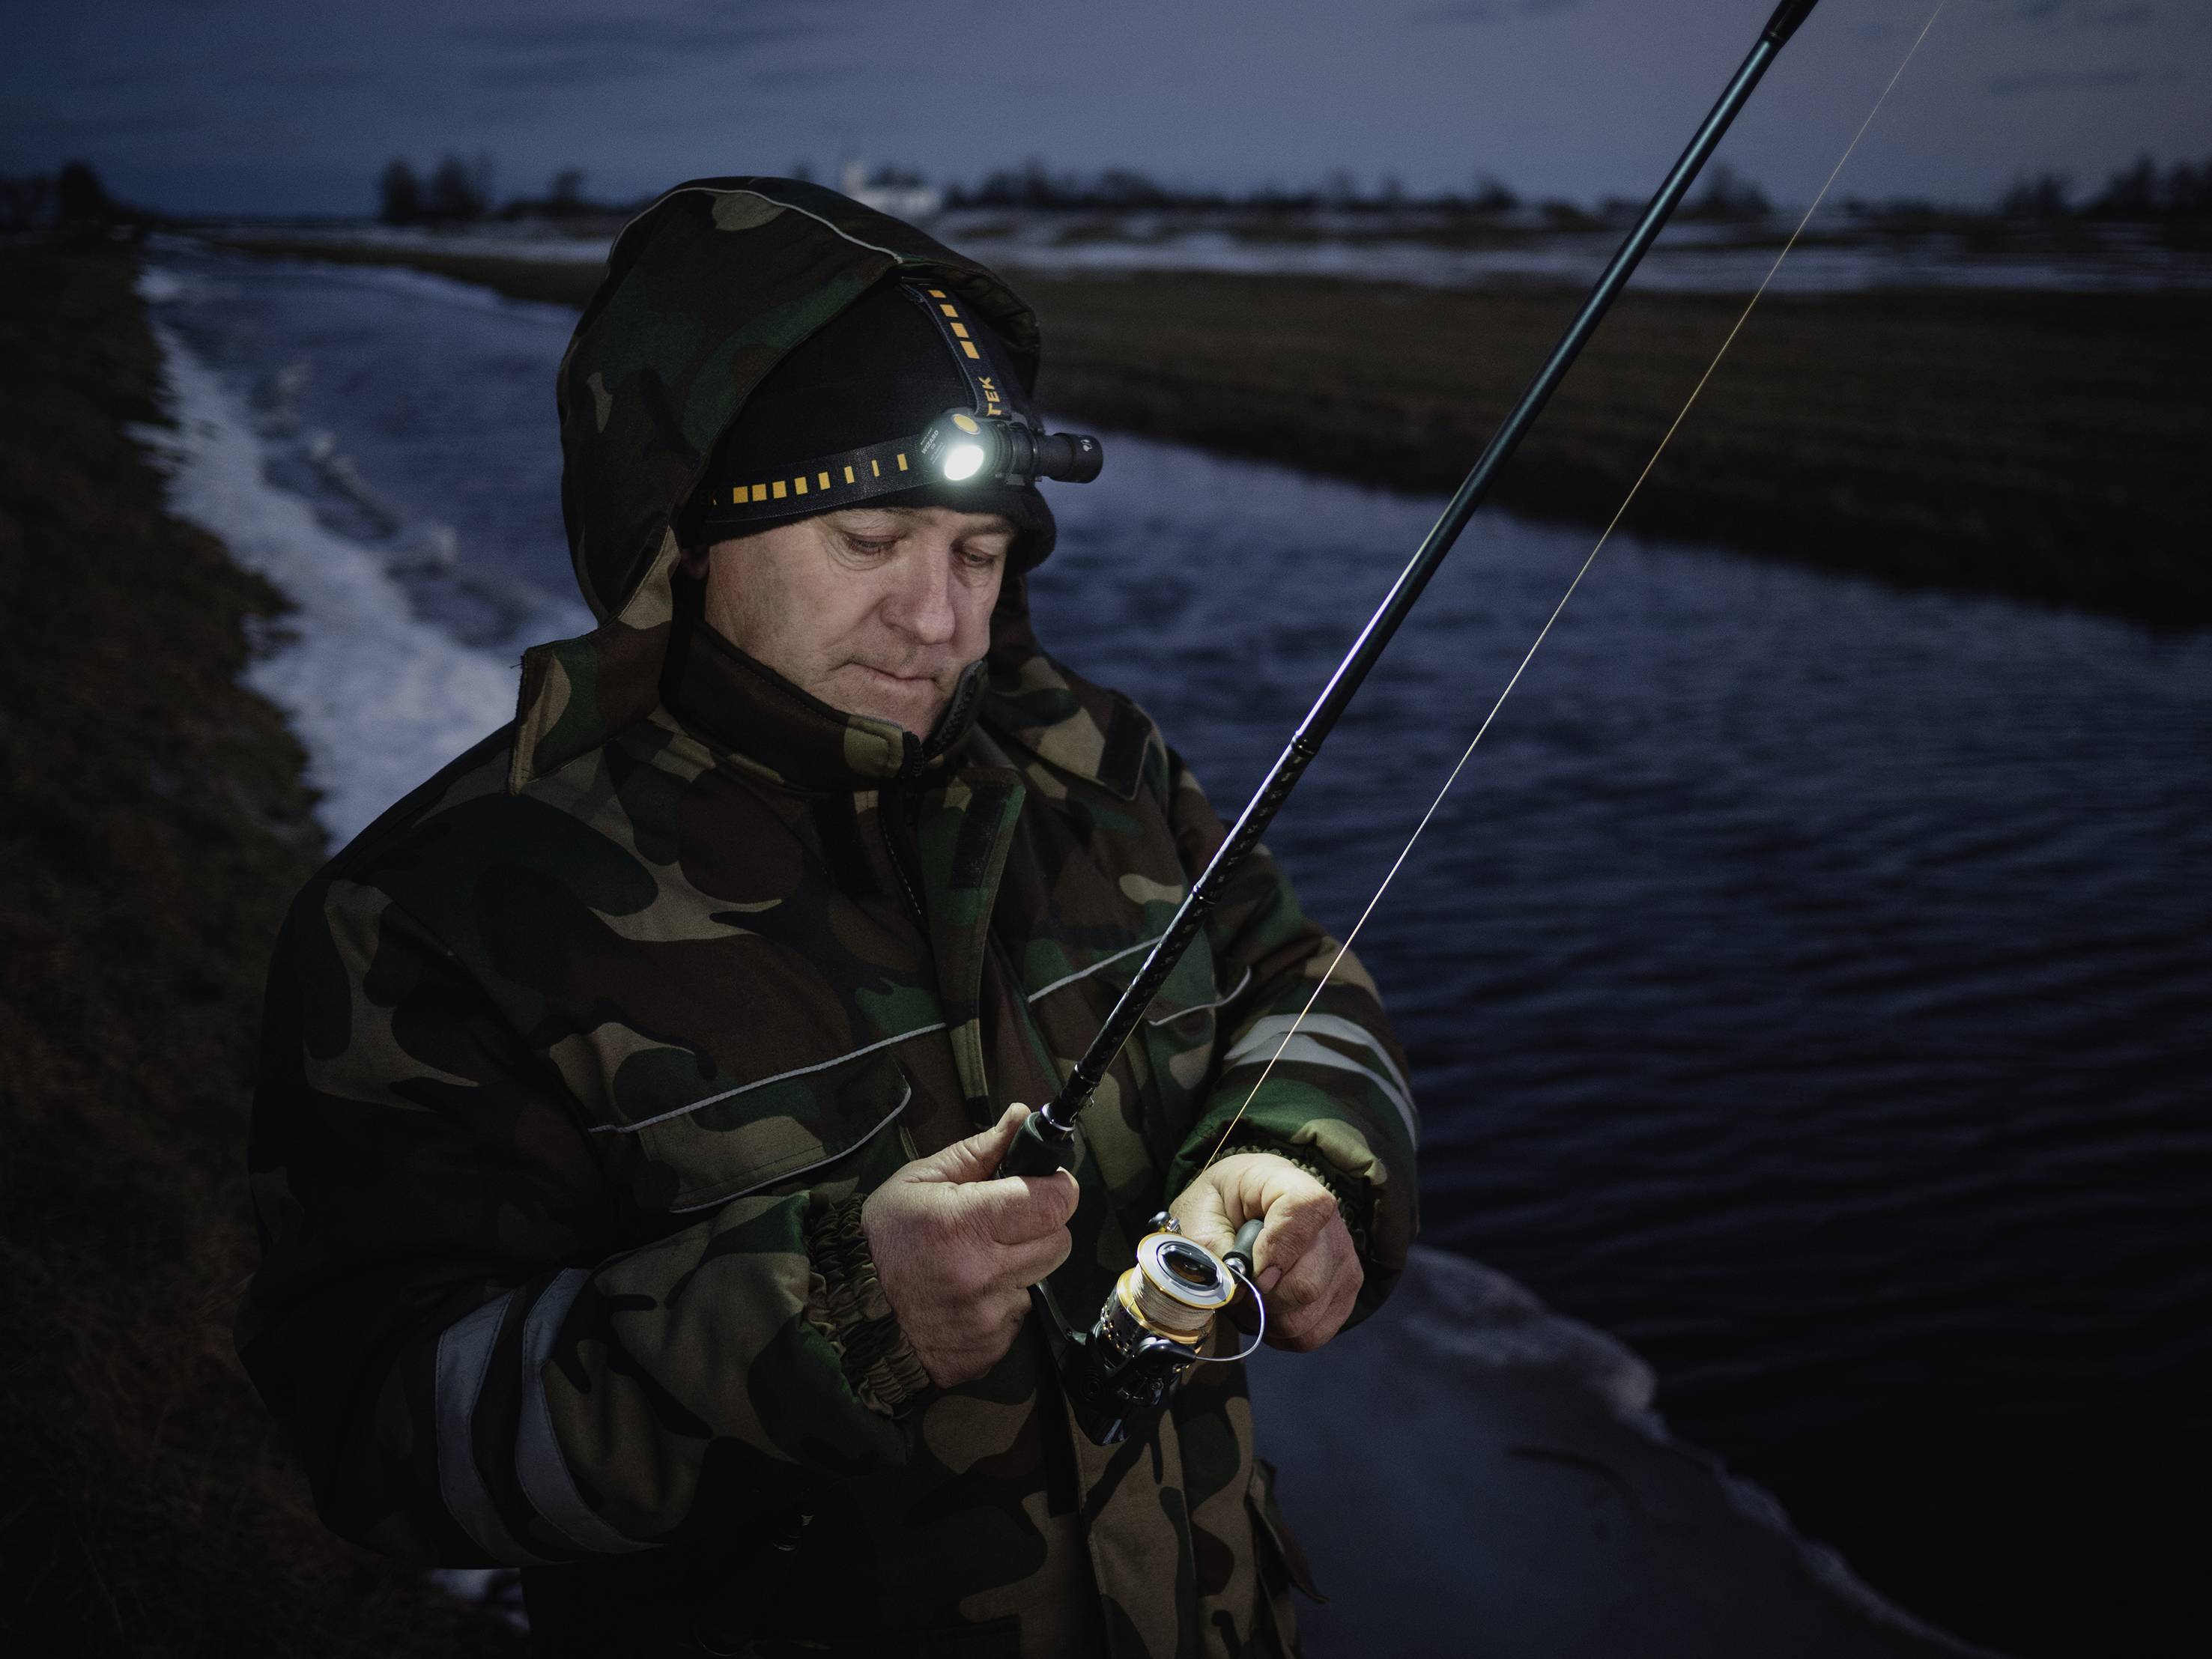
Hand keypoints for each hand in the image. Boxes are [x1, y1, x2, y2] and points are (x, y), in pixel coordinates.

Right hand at [862, 1103, 1078, 1388]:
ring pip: (1040, 1280)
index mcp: (966, 1222)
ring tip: (977, 1263)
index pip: (1054, 1203)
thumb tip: (1022, 1115)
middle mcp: (984, 1272)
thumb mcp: (919, 1181)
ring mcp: (989, 1316)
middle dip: (1041, 1228)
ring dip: (1020, 1268)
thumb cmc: (884, 1240)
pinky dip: (1001, 1304)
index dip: (1058, 1189)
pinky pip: (1018, 1316)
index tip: (1047, 1185)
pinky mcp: (991, 1348)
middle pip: (1059, 1242)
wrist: (851, 1316)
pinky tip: (968, 1297)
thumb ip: (977, 1150)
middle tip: (1006, 1225)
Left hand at [1170, 1152, 1361, 1352]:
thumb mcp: (1200, 1213)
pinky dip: (1283, 1333)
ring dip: (1268, 1319)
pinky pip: (1315, 1332)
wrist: (1245, 1205)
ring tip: (1251, 1297)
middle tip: (1239, 1289)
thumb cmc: (1223, 1205)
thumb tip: (1235, 1290)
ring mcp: (1344, 1260)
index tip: (1250, 1268)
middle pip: (1306, 1284)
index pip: (1305, 1212)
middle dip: (1261, 1299)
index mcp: (1292, 1186)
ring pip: (1308, 1316)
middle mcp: (1331, 1223)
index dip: (1276, 1251)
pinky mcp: (1346, 1290)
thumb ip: (1210, 1248)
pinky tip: (1269, 1310)